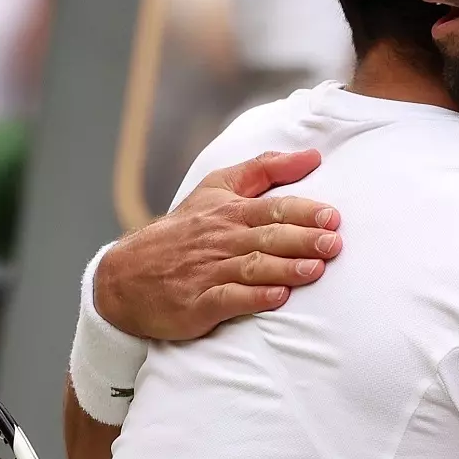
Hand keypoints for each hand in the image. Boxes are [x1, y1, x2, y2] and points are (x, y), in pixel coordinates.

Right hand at [94, 150, 342, 340]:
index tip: (332, 216)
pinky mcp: (198, 302)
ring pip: (252, 267)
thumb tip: (313, 156)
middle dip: (302, 239)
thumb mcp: (216, 189)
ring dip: (285, 268)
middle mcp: (221, 240)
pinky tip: (277, 298)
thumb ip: (264, 170)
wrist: (126, 275)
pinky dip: (254, 298)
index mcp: (229, 212)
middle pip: (267, 237)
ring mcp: (209, 272)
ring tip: (315, 269)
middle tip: (333, 243)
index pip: (272, 208)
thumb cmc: (183, 230)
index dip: (304, 212)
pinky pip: (229, 299)